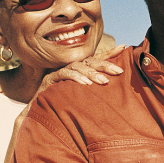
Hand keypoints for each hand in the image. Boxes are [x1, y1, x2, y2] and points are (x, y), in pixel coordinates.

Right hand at [0, 44, 126, 162]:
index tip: (124, 47)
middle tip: (118, 71)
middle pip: (90, 61)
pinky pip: (64, 74)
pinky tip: (85, 84)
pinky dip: (75, 77)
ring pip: (78, 66)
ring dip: (92, 73)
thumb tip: (117, 90)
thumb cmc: (65, 107)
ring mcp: (60, 71)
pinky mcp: (50, 79)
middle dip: (105, 64)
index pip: (96, 58)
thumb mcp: (84, 98)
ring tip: (104, 82)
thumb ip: (96, 91)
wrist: (40, 115)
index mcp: (80, 69)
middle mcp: (71, 67)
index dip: (110, 52)